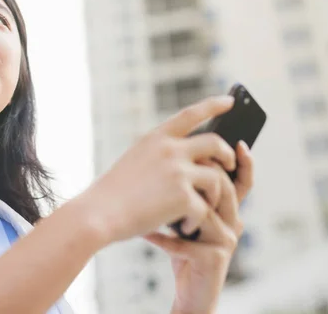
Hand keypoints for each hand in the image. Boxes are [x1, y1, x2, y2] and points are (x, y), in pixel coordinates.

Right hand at [80, 95, 235, 242]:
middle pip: (215, 143)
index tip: (230, 100)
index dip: (213, 105)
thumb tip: (191, 161)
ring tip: (205, 207)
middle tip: (230, 164)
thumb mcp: (134, 162)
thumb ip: (160, 156)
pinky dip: (197, 220)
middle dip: (228, 154)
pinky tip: (185, 227)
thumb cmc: (112, 194)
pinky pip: (204, 208)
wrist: (98, 214)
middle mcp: (170, 150)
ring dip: (215, 195)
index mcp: (155, 138)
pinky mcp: (183, 197)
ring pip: (216, 178)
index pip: (191, 114)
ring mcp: (178, 172)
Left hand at [144, 141, 253, 313]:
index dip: (244, 161)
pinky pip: (187, 242)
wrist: (190, 291)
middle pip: (227, 190)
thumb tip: (174, 156)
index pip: (242, 180)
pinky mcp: (213, 259)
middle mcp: (232, 224)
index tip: (239, 141)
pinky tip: (147, 233)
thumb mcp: (186, 216)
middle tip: (187, 163)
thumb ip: (188, 191)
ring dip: (180, 204)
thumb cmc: (185, 249)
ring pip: (208, 211)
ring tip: (158, 198)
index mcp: (227, 210)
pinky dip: (163, 238)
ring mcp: (225, 242)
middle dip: (207, 174)